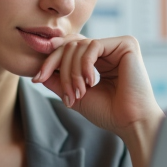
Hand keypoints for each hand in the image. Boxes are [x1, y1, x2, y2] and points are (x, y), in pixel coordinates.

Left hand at [32, 34, 163, 141]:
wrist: (130, 122)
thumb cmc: (108, 113)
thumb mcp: (75, 95)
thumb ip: (57, 81)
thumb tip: (38, 71)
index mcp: (98, 60)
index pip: (68, 50)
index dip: (50, 61)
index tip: (37, 78)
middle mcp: (108, 49)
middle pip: (70, 45)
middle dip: (60, 68)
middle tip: (65, 93)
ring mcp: (117, 45)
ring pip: (78, 46)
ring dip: (72, 72)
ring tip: (79, 92)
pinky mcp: (126, 44)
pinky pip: (92, 46)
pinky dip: (85, 65)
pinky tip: (91, 82)